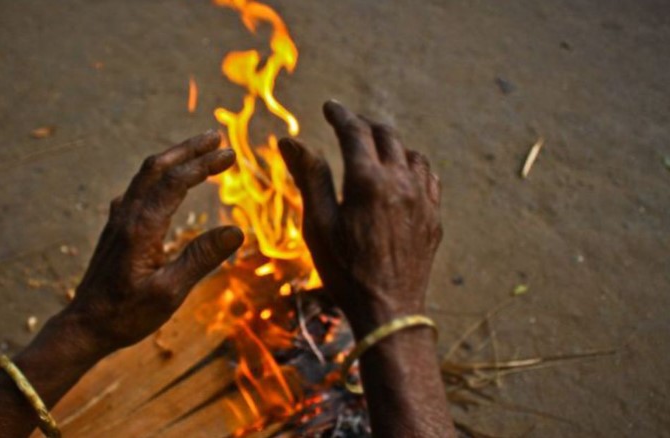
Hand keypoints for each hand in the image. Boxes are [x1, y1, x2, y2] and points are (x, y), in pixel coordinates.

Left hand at [62, 130, 243, 356]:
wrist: (84, 326)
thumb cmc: (127, 314)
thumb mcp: (170, 292)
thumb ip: (201, 259)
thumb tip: (236, 232)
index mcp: (142, 228)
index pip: (175, 182)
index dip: (204, 164)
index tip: (229, 154)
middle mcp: (127, 216)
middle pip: (157, 168)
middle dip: (188, 150)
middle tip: (215, 137)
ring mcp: (118, 220)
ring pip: (145, 176)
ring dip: (173, 159)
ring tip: (196, 152)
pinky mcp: (115, 229)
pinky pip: (137, 190)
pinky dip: (158, 176)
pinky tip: (163, 184)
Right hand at [279, 101, 441, 336]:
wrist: (389, 310)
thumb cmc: (345, 270)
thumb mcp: (318, 225)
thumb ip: (309, 177)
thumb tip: (288, 142)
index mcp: (367, 180)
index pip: (354, 131)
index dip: (339, 114)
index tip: (329, 107)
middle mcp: (400, 181)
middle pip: (386, 135)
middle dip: (364, 125)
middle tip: (348, 125)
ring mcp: (422, 198)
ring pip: (411, 153)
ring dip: (391, 144)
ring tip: (374, 148)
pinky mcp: (434, 216)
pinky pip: (428, 176)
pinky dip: (413, 165)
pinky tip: (402, 174)